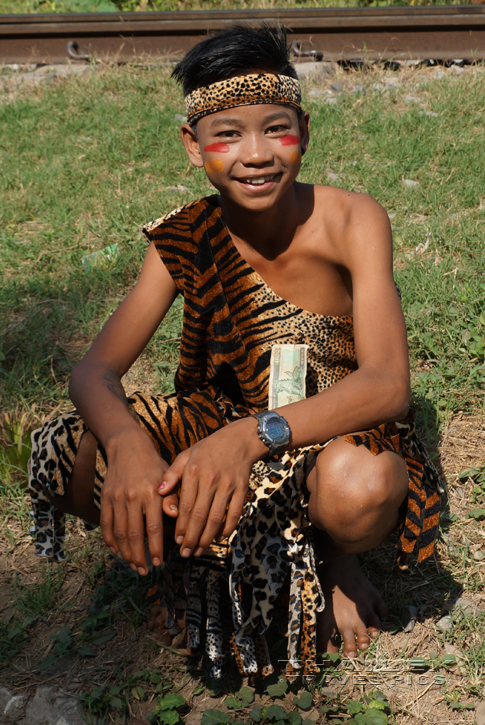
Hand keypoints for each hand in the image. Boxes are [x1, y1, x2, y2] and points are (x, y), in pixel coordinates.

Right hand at [99, 427, 177, 574]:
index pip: (154, 528)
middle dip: (140, 557)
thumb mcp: (168, 477)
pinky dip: (110, 540)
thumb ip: (172, 498)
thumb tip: (176, 517)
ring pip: (120, 533)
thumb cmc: (153, 464)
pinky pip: (106, 524)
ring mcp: (117, 498)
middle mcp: (133, 496)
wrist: (128, 446)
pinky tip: (117, 551)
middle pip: (135, 535)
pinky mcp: (105, 497)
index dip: (156, 548)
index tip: (160, 563)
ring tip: (133, 565)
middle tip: (145, 571)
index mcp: (152, 492)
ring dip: (126, 553)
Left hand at [159, 417, 266, 557]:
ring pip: (216, 517)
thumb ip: (172, 473)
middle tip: (186, 553)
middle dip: (192, 537)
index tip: (177, 541)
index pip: (185, 505)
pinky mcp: (242, 489)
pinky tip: (219, 538)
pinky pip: (234, 513)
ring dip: (207, 537)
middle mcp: (210, 479)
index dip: (181, 526)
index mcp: (194, 471)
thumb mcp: (187, 455)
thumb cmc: (208, 449)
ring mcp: (228, 485)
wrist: (240, 440)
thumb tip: (159, 491)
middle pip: (199, 515)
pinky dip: (227, 528)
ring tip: (200, 551)